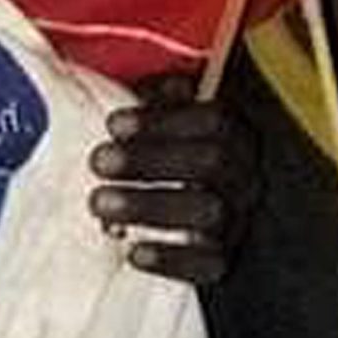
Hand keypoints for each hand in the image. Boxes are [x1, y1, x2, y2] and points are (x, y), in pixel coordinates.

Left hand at [90, 76, 260, 285]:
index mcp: (234, 135)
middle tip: (97, 162)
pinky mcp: (223, 261)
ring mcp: (237, 220)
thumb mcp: (156, 122)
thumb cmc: (159, 158)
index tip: (113, 124)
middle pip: (211, 162)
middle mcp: (244, 176)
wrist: (173, 223)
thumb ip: (143, 96)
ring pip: (208, 210)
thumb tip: (93, 73)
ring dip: (149, 205)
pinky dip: (170, 259)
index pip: (214, 119)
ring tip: (98, 203)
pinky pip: (207, 264)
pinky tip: (132, 252)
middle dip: (150, 159)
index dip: (163, 120)